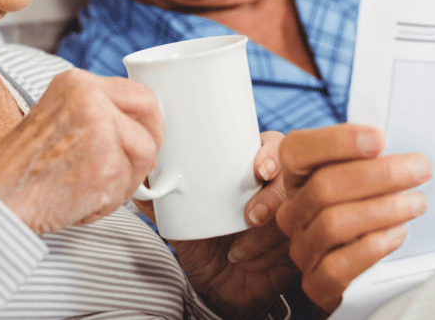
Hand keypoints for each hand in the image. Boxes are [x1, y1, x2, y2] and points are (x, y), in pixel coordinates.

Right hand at [0, 68, 160, 234]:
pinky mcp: (107, 167)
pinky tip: (81, 200)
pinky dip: (109, 201)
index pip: (139, 93)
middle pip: (151, 120)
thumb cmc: (22, 165)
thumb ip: (96, 111)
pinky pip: (128, 187)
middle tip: (136, 166)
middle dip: (148, 146)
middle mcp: (91, 100)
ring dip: (125, 178)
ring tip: (93, 187)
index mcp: (77, 82)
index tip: (144, 136)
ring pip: (144, 156)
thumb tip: (141, 127)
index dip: (148, 120)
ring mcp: (101, 132)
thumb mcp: (56, 115)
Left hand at [135, 131, 297, 319]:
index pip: (274, 147)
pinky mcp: (294, 244)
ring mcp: (289, 215)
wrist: (218, 287)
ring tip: (239, 241)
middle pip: (292, 175)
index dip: (271, 153)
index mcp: (251, 170)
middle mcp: (276, 189)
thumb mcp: (179, 218)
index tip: (258, 168)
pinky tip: (247, 258)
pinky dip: (268, 252)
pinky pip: (293, 241)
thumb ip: (159, 198)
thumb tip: (140, 173)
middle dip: (274, 191)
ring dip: (266, 228)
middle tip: (251, 212)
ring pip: (293, 209)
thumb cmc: (203, 241)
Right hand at [275, 125, 431, 313]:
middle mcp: (293, 209)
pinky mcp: (317, 281)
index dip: (337, 141)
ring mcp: (302, 246)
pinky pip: (338, 266)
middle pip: (324, 186)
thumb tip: (386, 137)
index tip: (378, 138)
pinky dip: (372, 247)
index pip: (299, 149)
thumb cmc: (353, 209)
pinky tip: (396, 233)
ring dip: (382, 210)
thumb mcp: (353, 176)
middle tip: (417, 169)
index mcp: (296, 176)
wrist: (343, 261)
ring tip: (415, 202)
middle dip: (378, 174)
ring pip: (333, 224)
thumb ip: (364, 155)